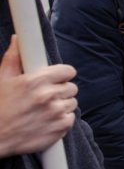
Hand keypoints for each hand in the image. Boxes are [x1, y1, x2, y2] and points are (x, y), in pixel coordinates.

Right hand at [0, 39, 77, 156]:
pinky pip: (71, 118)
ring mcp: (56, 113)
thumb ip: (13, 59)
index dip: (61, 75)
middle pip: (71, 87)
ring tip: (43, 109)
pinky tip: (46, 120)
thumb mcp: (2, 80)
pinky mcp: (61, 128)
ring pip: (72, 103)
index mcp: (36, 81)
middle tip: (45, 96)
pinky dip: (61, 120)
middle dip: (60, 90)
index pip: (68, 71)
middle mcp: (48, 96)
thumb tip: (17, 40)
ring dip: (61, 105)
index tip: (56, 78)